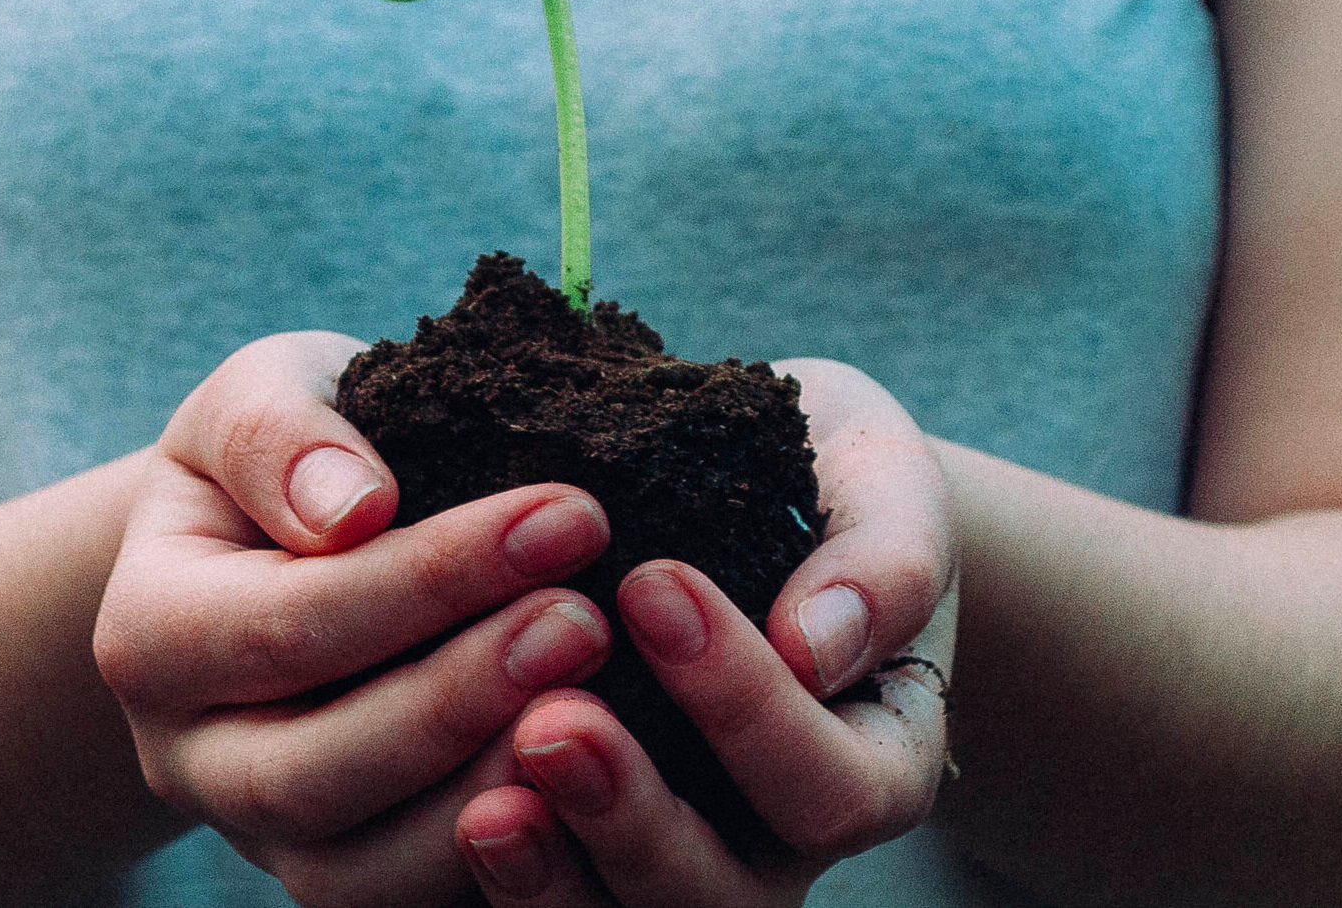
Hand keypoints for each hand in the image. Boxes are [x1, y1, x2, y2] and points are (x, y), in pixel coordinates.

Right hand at [93, 331, 615, 906]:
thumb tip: (353, 506)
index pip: (293, 622)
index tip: (570, 514)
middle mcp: (187, 757)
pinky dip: (501, 864)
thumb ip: (281, 434)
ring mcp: (259, 835)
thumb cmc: (289, 456)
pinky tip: (591, 788)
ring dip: (485, 794)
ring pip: (359, 872)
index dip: (436, 577)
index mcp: (149, 633)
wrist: (279, 541)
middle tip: (587, 621)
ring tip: (599, 706)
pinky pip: (411, 902)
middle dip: (462, 697)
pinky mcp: (340, 873)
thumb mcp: (260, 395)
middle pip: (314, 770)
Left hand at [451, 357, 956, 905]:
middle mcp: (781, 842)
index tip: (652, 582)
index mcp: (874, 760)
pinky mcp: (590, 856)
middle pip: (723, 898)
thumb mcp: (880, 480)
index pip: (832, 788)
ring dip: (554, 880)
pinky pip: (551, 905)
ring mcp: (681, 863)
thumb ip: (884, 559)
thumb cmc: (828, 477)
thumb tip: (815, 646)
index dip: (747, 708)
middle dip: (634, 818)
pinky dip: (505, 880)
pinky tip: (458, 819)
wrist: (750, 483)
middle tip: (552, 723)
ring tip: (487, 809)